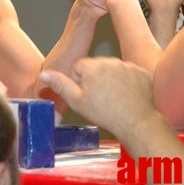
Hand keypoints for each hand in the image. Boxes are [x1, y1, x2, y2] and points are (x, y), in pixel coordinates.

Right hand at [39, 57, 155, 138]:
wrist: (136, 123)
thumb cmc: (106, 114)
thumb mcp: (77, 102)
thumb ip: (60, 85)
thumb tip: (43, 73)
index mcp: (92, 66)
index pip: (78, 66)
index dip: (78, 81)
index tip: (86, 95)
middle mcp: (110, 61)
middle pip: (95, 65)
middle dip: (95, 78)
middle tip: (99, 98)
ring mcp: (127, 65)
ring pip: (112, 68)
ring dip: (110, 79)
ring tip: (113, 98)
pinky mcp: (140, 72)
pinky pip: (128, 72)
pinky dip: (126, 81)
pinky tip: (125, 95)